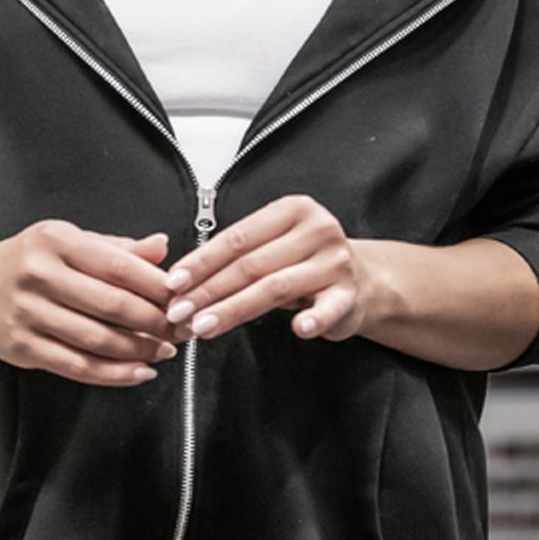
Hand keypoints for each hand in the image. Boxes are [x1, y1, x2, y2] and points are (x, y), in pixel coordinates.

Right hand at [0, 220, 178, 386]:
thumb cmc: (33, 261)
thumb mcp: (72, 241)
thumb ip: (118, 248)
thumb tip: (163, 247)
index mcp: (56, 240)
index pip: (117, 265)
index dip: (155, 286)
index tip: (182, 298)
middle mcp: (38, 273)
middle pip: (110, 304)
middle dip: (154, 322)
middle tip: (180, 330)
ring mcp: (27, 312)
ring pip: (96, 339)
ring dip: (138, 350)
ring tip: (164, 351)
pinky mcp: (21, 346)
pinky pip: (76, 366)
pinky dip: (113, 373)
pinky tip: (137, 371)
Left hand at [164, 194, 371, 343]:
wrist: (364, 280)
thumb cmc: (307, 262)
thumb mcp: (275, 245)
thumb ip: (240, 255)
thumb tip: (184, 278)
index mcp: (292, 210)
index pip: (237, 237)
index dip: (202, 261)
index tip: (174, 282)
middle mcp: (316, 230)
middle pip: (251, 264)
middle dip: (209, 291)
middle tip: (180, 312)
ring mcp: (335, 262)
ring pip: (275, 287)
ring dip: (235, 309)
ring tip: (204, 326)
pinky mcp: (349, 295)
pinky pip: (328, 308)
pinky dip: (313, 319)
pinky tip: (299, 329)